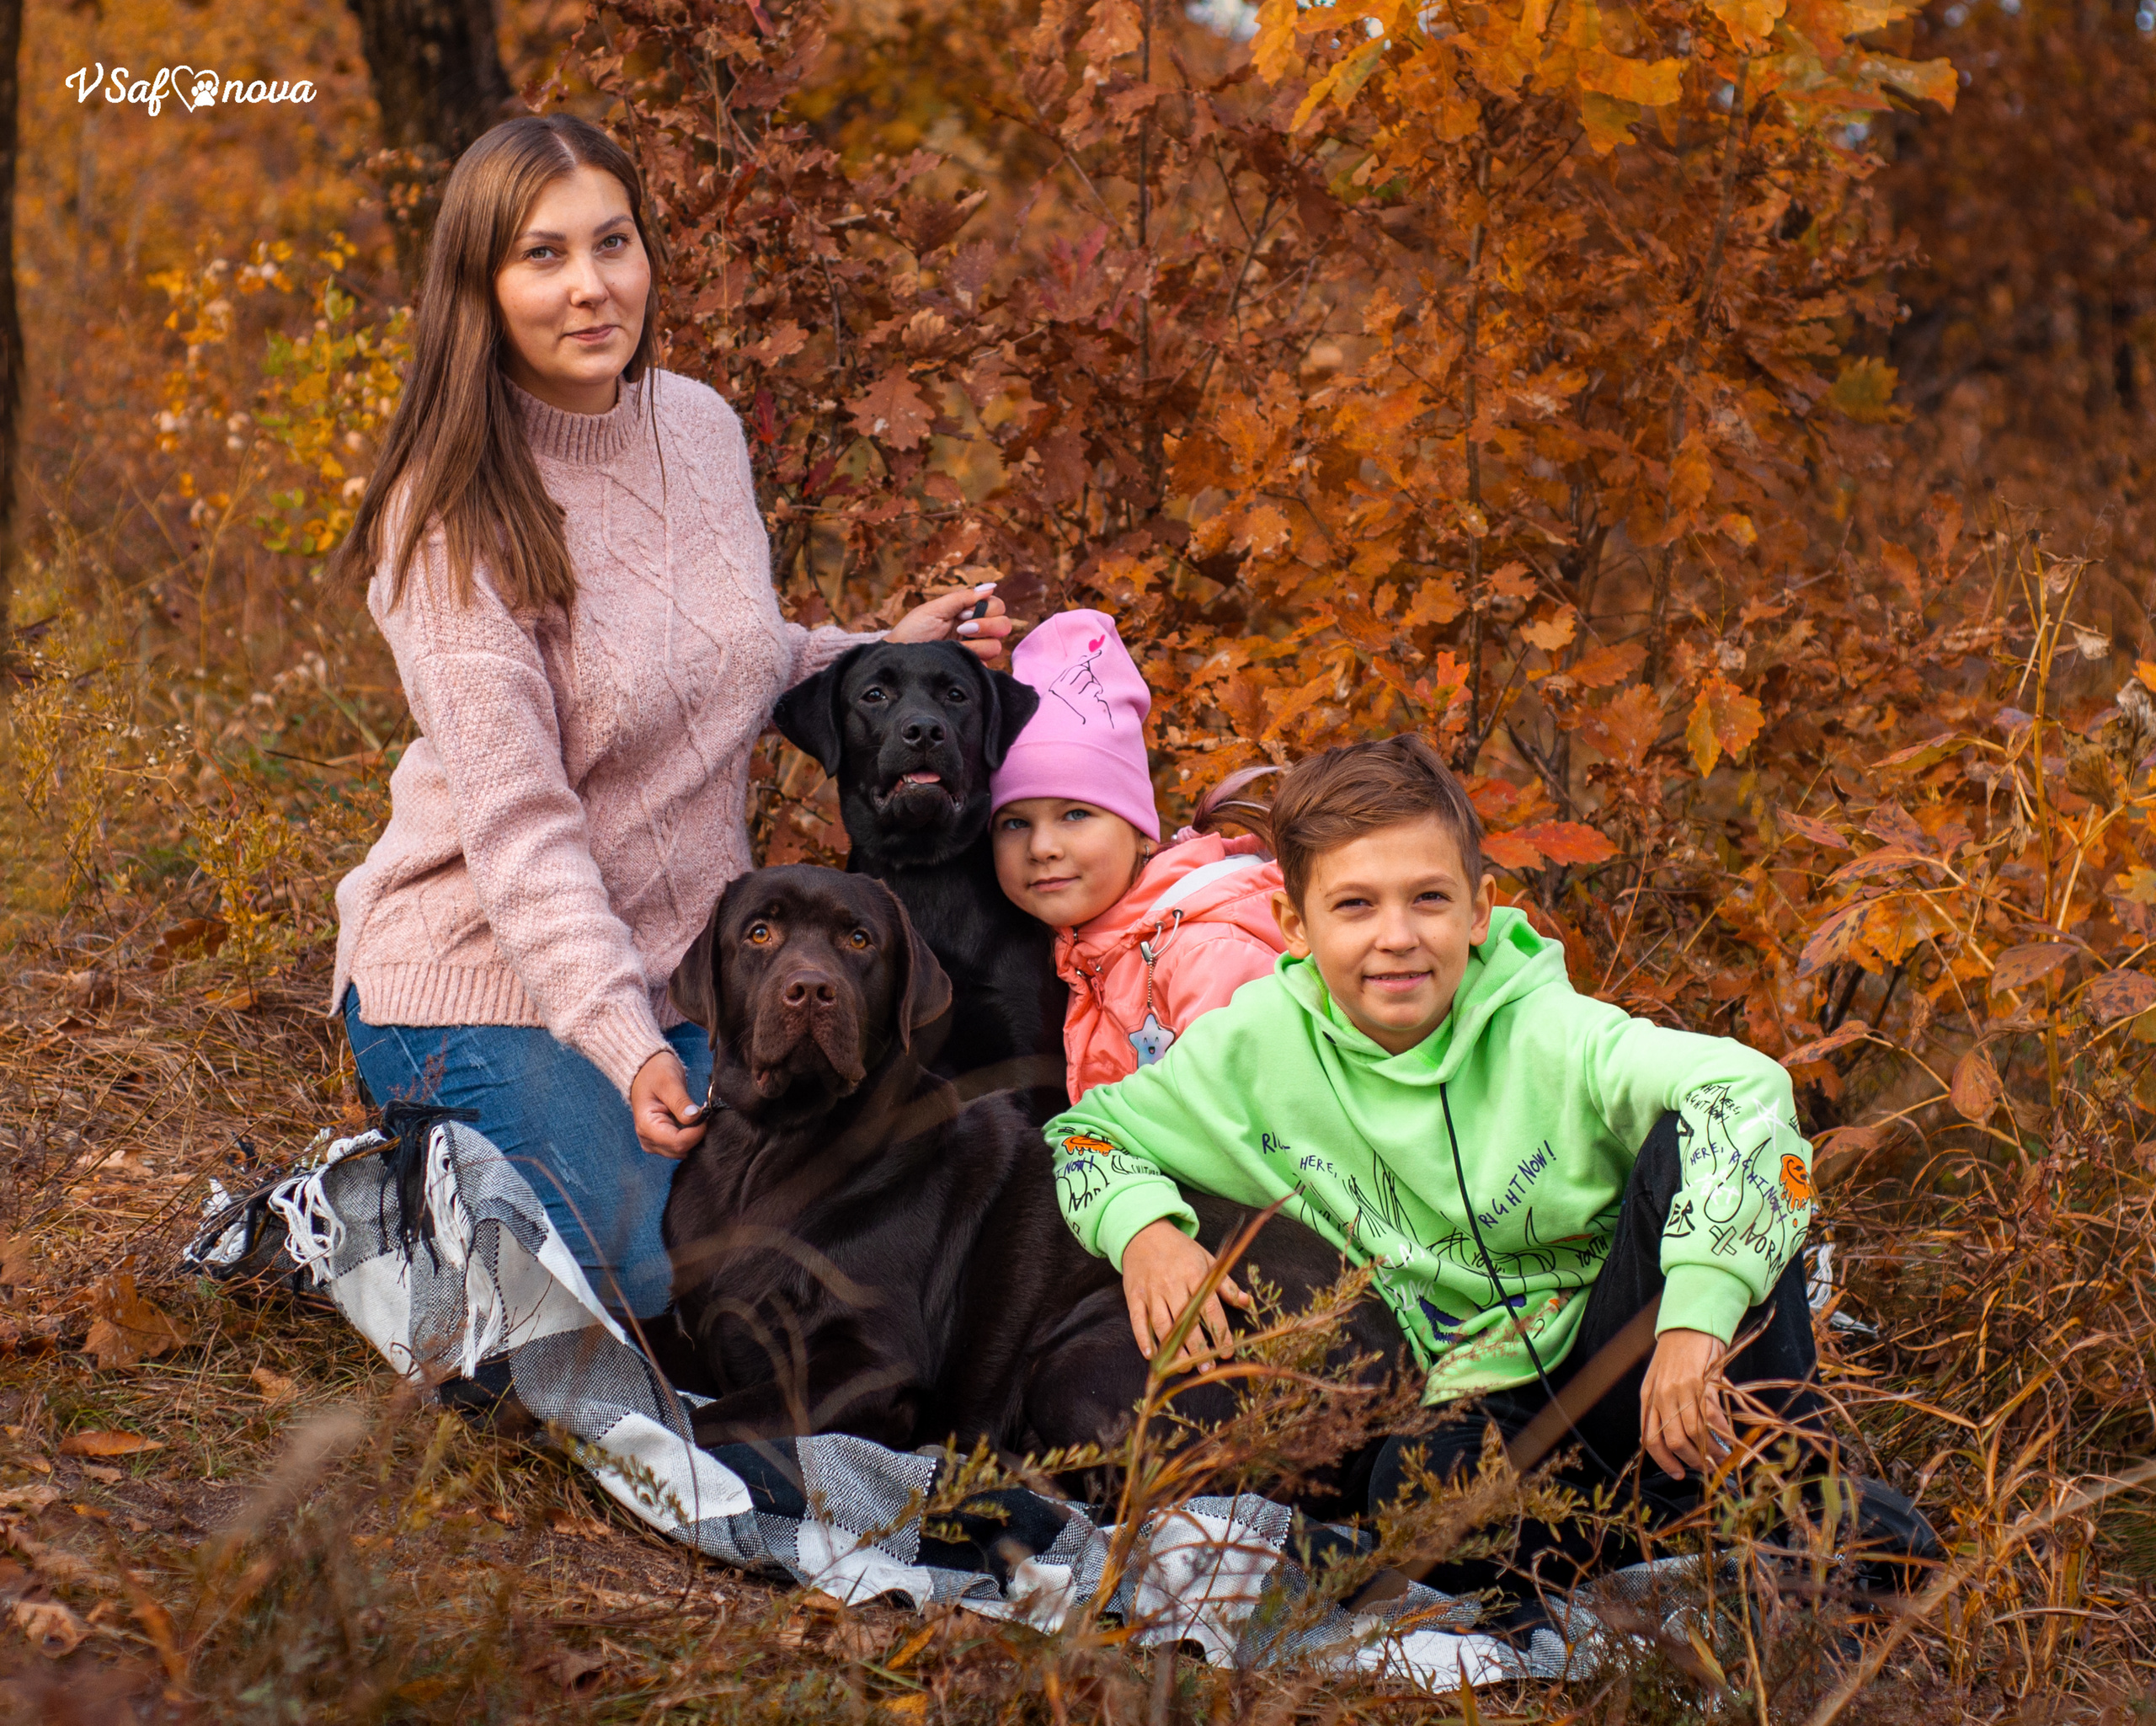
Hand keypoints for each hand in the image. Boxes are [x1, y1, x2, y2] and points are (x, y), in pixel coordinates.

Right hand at [629, 1050, 707, 1158]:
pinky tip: (694, 1120)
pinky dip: (692, 1135)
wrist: (646, 1072)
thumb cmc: (655, 1073)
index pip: (678, 1143)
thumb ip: (681, 1101)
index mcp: (646, 1127)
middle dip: (697, 1134)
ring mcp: (656, 1143)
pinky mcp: (663, 1142)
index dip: (697, 1131)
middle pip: (681, 1150)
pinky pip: (683, 1146)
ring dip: (695, 1135)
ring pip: (684, 1151)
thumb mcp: (668, 1082)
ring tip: (696, 1113)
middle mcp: (648, 1140)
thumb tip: (695, 1117)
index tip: (706, 1113)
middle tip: (703, 1111)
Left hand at [886, 582, 1012, 661]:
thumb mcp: (936, 609)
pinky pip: (988, 665)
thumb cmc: (913, 631)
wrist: (900, 657)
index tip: (962, 614)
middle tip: (961, 630)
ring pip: (997, 645)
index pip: (996, 606)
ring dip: (977, 644)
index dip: (985, 609)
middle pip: (1003, 624)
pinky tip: (958, 657)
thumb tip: (991, 586)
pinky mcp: (972, 668)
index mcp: (968, 613)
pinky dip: (974, 658)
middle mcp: (976, 631)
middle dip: (985, 625)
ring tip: (956, 645)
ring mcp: (975, 651)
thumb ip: (963, 597)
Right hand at [1120, 1218, 1252, 1368]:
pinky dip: (1143, 1339)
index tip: (1226, 1352)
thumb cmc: (1180, 1249)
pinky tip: (1152, 1355)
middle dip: (1198, 1348)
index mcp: (1195, 1274)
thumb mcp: (1207, 1259)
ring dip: (1173, 1350)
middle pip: (1187, 1322)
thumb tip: (1247, 1302)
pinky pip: (1138, 1320)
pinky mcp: (1134, 1295)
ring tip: (1183, 1369)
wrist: (1144, 1232)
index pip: (1210, 1309)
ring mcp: (1152, 1291)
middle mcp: (1173, 1284)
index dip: (1219, 1332)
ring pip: (1163, 1325)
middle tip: (1207, 1369)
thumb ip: (1226, 1284)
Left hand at [1639, 1327, 1735, 1479]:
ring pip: (1694, 1432)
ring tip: (1722, 1458)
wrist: (1689, 1325)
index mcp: (1647, 1397)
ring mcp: (1681, 1389)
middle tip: (1706, 1469)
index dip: (1664, 1461)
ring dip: (1711, 1450)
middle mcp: (1661, 1396)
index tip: (1679, 1474)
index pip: (1650, 1439)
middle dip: (1691, 1460)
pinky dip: (1723, 1432)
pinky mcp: (1701, 1382)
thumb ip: (1664, 1409)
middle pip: (1673, 1441)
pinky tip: (1731, 1439)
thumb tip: (1676, 1442)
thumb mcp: (1660, 1382)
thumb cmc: (1676, 1355)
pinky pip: (1712, 1416)